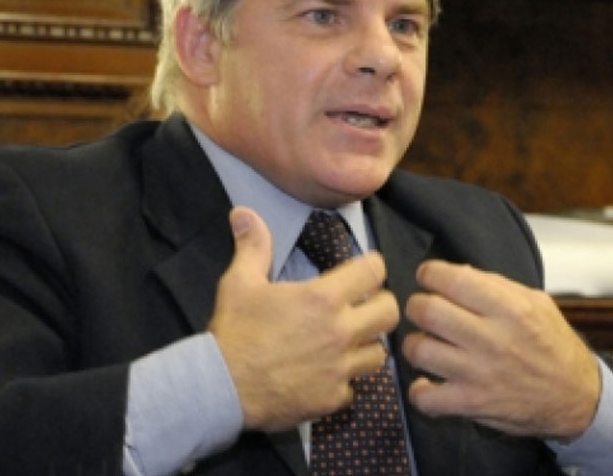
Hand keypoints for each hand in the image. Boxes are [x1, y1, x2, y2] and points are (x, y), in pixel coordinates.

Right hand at [209, 207, 399, 431]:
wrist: (222, 388)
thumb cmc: (235, 331)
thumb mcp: (240, 282)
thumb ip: (253, 246)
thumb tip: (244, 213)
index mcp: (323, 299)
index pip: (374, 271)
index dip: (371, 266)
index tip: (363, 270)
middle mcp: (341, 332)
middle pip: (389, 312)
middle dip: (380, 305)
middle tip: (363, 305)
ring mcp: (340, 368)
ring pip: (379, 353)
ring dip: (366, 344)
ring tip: (348, 341)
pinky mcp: (333, 399)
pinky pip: (354, 387)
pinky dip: (344, 381)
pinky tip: (327, 375)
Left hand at [402, 261, 599, 440]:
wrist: (577, 397)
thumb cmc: (554, 345)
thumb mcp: (536, 302)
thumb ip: (496, 284)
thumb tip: (456, 273)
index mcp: (509, 308)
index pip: (451, 278)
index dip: (430, 274)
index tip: (429, 278)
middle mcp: (492, 339)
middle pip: (427, 311)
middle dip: (416, 306)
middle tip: (422, 310)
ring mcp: (479, 373)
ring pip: (419, 350)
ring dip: (415, 344)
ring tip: (426, 344)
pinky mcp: (472, 404)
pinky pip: (426, 398)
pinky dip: (419, 391)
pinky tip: (428, 383)